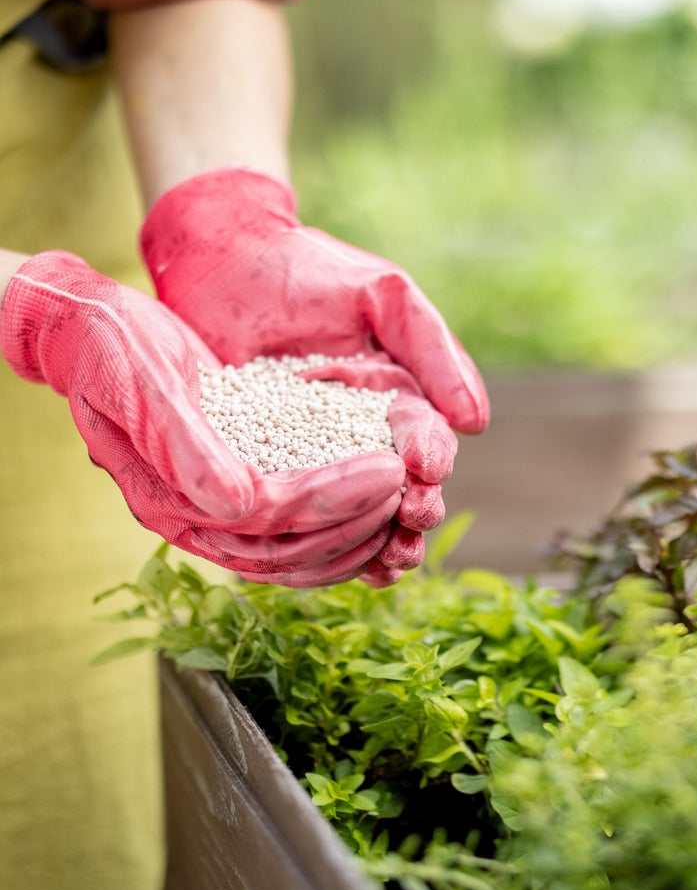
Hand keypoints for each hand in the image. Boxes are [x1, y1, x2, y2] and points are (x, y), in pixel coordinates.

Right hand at [1, 252, 409, 586]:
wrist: (92, 335)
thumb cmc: (113, 349)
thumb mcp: (142, 380)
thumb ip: (183, 442)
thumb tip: (238, 502)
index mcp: (168, 499)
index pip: (267, 520)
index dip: (332, 500)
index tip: (389, 470)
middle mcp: (195, 518)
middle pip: (289, 549)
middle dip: (357, 523)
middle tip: (411, 490)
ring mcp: (216, 513)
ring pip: (297, 554)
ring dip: (357, 537)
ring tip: (408, 504)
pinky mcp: (238, 494)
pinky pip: (296, 530)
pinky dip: (342, 527)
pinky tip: (382, 509)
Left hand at [139, 167, 490, 577]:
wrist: (222, 258)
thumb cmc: (309, 269)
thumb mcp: (384, 296)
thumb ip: (434, 350)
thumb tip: (477, 422)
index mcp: (401, 398)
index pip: (429, 442)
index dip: (434, 461)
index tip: (427, 472)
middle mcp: (366, 436)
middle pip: (401, 490)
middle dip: (414, 514)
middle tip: (411, 526)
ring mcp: (318, 456)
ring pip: (358, 512)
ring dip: (378, 542)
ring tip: (386, 563)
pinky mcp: (268, 467)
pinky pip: (300, 512)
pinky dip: (321, 544)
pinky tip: (334, 568)